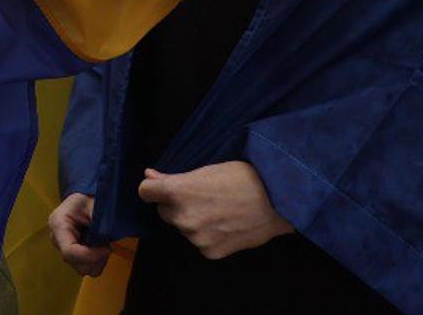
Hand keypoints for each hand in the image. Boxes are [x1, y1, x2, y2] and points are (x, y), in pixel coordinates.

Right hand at [47, 193, 110, 276]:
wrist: (87, 200)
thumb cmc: (89, 198)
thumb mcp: (95, 205)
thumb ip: (101, 222)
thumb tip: (107, 240)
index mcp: (58, 224)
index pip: (69, 251)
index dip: (91, 255)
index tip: (108, 247)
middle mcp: (56, 239)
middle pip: (76, 263)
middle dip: (96, 257)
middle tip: (108, 243)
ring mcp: (62, 248)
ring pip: (82, 269)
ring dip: (98, 260)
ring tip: (103, 243)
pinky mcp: (71, 255)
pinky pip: (86, 267)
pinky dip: (97, 260)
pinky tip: (99, 247)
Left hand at [138, 161, 292, 259]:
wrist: (277, 201)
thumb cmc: (243, 177)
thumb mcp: (206, 170)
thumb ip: (174, 178)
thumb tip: (149, 175)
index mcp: (178, 192)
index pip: (145, 192)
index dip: (153, 188)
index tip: (162, 187)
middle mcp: (182, 217)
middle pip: (165, 211)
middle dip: (177, 205)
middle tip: (203, 198)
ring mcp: (196, 237)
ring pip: (184, 228)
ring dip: (194, 221)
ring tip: (221, 211)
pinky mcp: (210, 252)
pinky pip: (200, 242)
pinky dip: (209, 236)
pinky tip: (227, 225)